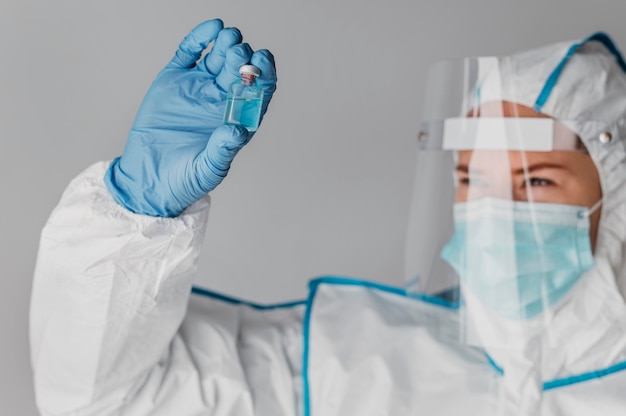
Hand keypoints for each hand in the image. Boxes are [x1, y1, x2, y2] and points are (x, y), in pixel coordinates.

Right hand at [104, 19, 276, 216]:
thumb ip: (223, 150)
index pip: (260, 91)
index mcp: (239, 118)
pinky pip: (191, 54)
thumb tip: (238, 130)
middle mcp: (222, 99)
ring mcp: (199, 87)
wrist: (150, 178)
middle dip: (244, 58)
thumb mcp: (208, 169)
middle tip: (240, 52)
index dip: (265, 75)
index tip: (262, 63)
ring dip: (228, 45)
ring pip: (219, 58)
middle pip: (241, 70)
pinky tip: (212, 28)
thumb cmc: (186, 179)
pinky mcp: (175, 80)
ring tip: (230, 37)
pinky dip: (201, 39)